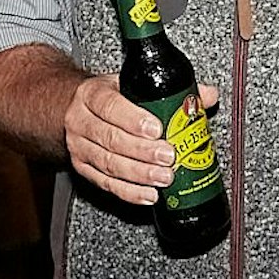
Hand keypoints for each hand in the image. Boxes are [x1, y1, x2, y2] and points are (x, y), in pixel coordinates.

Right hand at [63, 73, 220, 205]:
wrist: (72, 108)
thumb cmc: (107, 96)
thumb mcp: (131, 84)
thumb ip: (170, 89)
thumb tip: (206, 95)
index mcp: (92, 94)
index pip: (109, 105)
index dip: (133, 119)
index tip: (156, 129)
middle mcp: (81, 120)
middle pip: (110, 139)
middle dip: (142, 151)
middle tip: (169, 157)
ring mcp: (80, 147)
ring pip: (108, 164)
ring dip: (138, 174)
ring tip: (164, 178)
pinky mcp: (83, 169)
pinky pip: (106, 184)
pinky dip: (129, 192)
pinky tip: (149, 195)